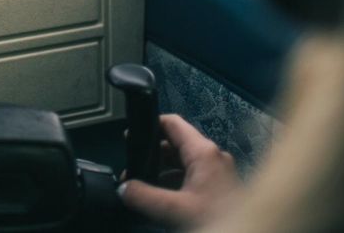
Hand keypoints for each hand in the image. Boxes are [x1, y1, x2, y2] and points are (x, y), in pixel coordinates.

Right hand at [118, 114, 240, 227]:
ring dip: (162, 170)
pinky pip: (191, 175)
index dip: (150, 125)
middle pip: (176, 143)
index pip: (172, 123)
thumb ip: (145, 197)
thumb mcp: (175, 208)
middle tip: (133, 166)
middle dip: (152, 154)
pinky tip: (163, 197)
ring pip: (183, 161)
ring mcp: (218, 171)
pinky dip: (174, 181)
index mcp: (204, 153)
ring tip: (143, 185)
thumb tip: (124, 189)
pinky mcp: (219, 186)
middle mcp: (213, 157)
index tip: (132, 134)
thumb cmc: (218, 219)